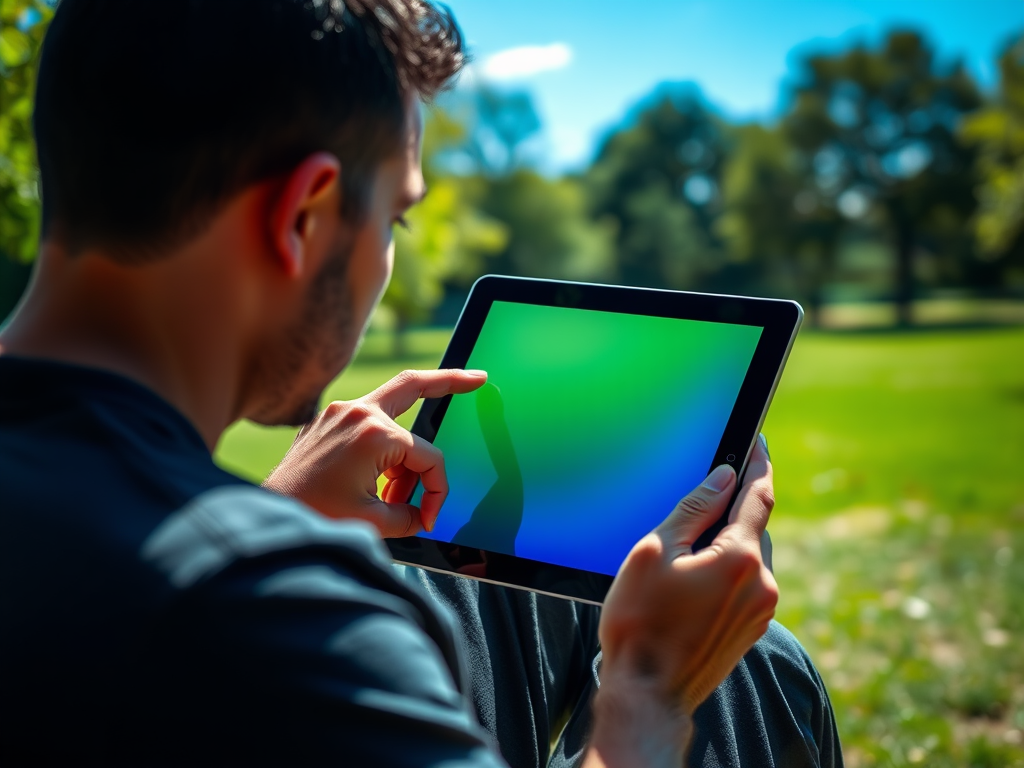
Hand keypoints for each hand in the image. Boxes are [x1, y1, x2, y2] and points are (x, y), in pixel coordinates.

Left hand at [264, 369, 486, 536]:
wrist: (266, 514)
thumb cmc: (314, 516)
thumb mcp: (373, 522)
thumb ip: (408, 515)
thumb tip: (420, 514)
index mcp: (374, 434)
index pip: (428, 458)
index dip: (436, 492)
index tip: (428, 518)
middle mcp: (356, 412)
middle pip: (414, 384)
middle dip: (450, 381)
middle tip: (476, 378)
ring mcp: (337, 412)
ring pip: (392, 408)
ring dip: (405, 449)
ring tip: (397, 493)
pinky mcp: (325, 421)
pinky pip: (366, 421)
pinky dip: (382, 444)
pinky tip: (382, 474)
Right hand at [585, 440, 777, 766]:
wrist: (648, 693)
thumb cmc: (640, 622)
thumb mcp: (654, 551)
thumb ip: (693, 510)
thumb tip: (723, 478)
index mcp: (738, 558)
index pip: (758, 495)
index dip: (757, 463)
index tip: (755, 441)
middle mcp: (761, 583)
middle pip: (754, 526)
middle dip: (732, 509)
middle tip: (702, 500)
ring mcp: (760, 610)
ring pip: (750, 555)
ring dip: (728, 543)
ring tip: (686, 551)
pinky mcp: (751, 629)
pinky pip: (747, 583)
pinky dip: (728, 569)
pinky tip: (693, 581)